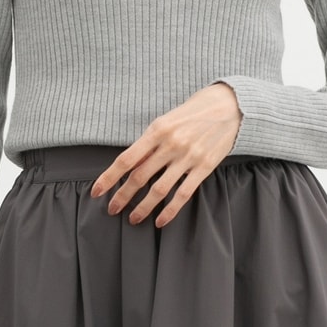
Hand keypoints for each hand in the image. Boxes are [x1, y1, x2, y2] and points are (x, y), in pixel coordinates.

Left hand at [90, 83, 241, 227]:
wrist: (230, 106)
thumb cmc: (194, 111)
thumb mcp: (167, 119)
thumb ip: (150, 142)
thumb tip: (130, 164)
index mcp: (157, 129)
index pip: (126, 159)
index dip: (109, 177)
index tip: (97, 191)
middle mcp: (171, 144)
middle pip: (139, 177)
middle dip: (122, 196)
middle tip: (112, 209)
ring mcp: (188, 157)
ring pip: (159, 189)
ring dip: (143, 207)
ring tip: (133, 218)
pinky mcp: (204, 167)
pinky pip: (183, 194)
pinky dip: (170, 210)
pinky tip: (160, 220)